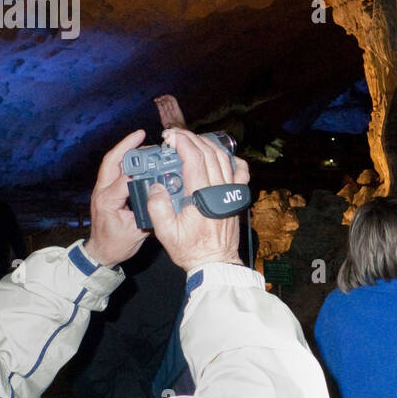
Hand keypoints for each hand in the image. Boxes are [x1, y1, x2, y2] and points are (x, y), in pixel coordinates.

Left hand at [83, 130, 150, 267]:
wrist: (101, 253)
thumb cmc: (116, 245)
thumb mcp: (135, 233)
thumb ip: (146, 214)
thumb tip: (159, 196)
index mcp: (107, 201)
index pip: (124, 178)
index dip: (140, 168)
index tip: (157, 161)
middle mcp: (102, 191)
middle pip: (112, 161)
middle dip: (126, 146)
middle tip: (142, 135)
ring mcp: (102, 190)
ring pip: (112, 163)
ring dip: (125, 150)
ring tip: (142, 140)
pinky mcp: (106, 191)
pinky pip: (114, 170)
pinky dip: (125, 159)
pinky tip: (139, 156)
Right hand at [148, 129, 250, 272]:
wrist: (215, 262)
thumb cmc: (190, 249)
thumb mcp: (166, 232)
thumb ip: (158, 207)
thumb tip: (156, 186)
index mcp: (201, 196)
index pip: (194, 158)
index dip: (182, 142)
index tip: (170, 137)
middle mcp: (219, 190)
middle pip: (208, 153)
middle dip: (191, 138)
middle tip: (176, 135)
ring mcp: (230, 192)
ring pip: (223, 158)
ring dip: (207, 144)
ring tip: (192, 140)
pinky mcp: (236, 197)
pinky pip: (240, 172)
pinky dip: (232, 159)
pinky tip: (221, 155)